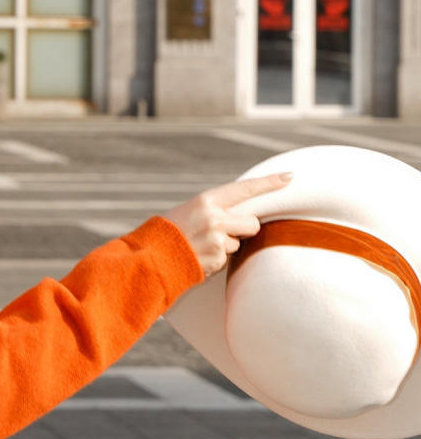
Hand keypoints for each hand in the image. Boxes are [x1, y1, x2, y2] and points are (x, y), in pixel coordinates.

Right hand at [161, 172, 293, 279]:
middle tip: (224, 232)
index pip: (244, 189)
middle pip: (251, 223)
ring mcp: (217, 241)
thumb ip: (216, 210)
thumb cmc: (169, 232)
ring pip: (238, 244)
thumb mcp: (191, 211)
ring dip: (225, 247)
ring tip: (200, 247)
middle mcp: (215, 219)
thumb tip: (244, 215)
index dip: (268, 183)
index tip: (289, 177)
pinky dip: (215, 260)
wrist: (149, 258)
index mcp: (207, 201)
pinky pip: (226, 260)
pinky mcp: (217, 261)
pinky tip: (198, 257)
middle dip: (244, 230)